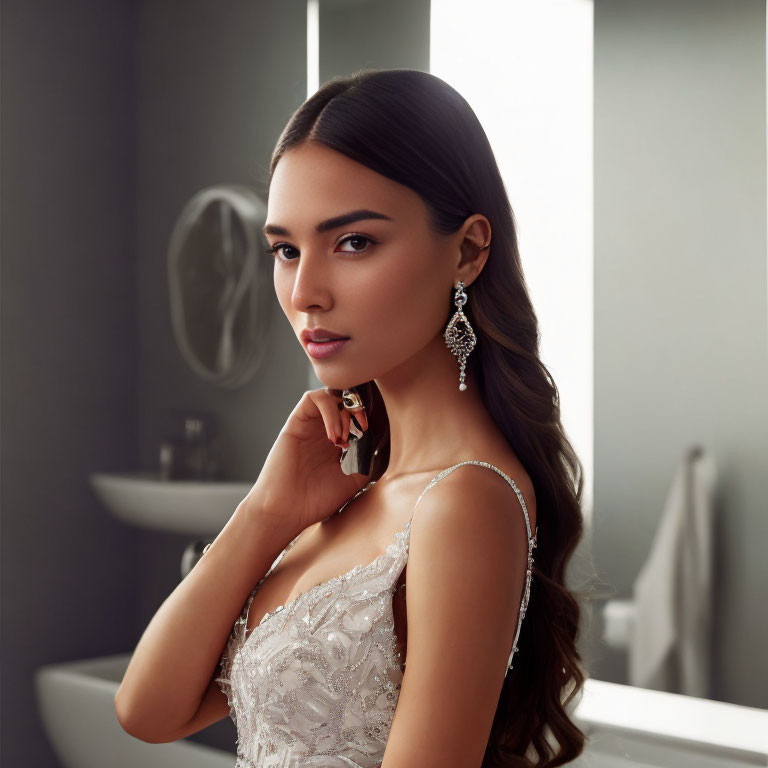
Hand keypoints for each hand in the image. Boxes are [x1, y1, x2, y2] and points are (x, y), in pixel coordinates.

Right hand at [241, 387, 370, 539]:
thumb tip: (381, 440)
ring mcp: (310, 425)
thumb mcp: (353, 480)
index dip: (367, 416)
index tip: (370, 431)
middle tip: (361, 428)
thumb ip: (367, 458)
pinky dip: (329, 411)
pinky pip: (313, 398)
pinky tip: (333, 435)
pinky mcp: (295, 423)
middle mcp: (324, 430)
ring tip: (343, 438)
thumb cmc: (316, 500)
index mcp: (338, 442)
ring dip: (343, 411)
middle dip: (358, 409)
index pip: (355, 414)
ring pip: (330, 394)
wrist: (287, 511)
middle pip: (345, 399)